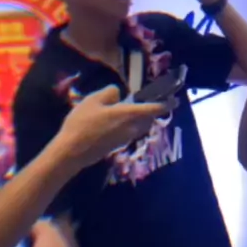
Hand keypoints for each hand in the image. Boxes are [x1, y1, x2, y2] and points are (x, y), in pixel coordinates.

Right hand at [56, 86, 177, 169]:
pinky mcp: (117, 146)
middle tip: (149, 103)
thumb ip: (108, 94)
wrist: (72, 152)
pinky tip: (115, 122)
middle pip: (149, 119)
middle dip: (151, 111)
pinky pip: (129, 133)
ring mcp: (125, 139)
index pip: (153, 109)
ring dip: (140, 119)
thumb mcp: (92, 100)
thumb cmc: (82, 123)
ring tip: (130, 111)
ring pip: (139, 127)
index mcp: (128, 114)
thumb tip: (117, 94)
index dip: (166, 104)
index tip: (174, 100)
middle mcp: (131, 128)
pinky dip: (129, 126)